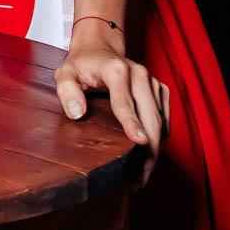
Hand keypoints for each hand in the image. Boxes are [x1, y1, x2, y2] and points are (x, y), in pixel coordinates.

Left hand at [54, 33, 167, 186]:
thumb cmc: (81, 65)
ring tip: (140, 178)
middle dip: (148, 152)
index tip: (140, 144)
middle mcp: (140, 75)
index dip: (132, 124)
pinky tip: (147, 159)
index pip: (125, 103)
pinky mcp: (161, 90)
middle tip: (137, 181)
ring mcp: (154, 83)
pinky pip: (165, 121)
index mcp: (117, 70)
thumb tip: (77, 114)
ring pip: (161, 124)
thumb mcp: (64, 74)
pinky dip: (159, 141)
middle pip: (151, 119)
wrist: (100, 48)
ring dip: (154, 153)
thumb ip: (67, 92)